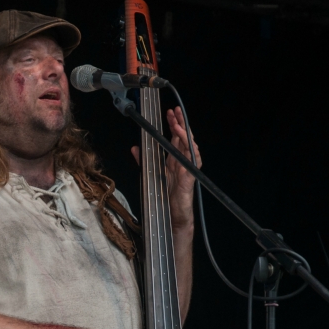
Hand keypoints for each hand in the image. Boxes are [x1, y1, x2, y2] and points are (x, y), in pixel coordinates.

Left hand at [131, 106, 201, 229]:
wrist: (172, 217)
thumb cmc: (165, 197)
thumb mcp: (151, 174)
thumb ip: (144, 161)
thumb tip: (134, 148)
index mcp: (174, 160)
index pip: (176, 138)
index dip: (174, 125)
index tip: (170, 113)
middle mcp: (182, 162)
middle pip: (184, 139)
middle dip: (181, 124)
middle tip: (176, 111)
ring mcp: (187, 169)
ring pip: (191, 148)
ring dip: (185, 136)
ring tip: (179, 125)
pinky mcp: (189, 179)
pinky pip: (193, 163)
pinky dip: (192, 153)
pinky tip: (189, 145)